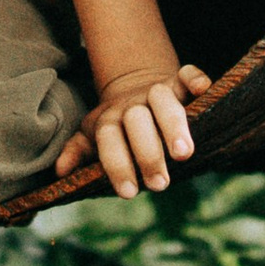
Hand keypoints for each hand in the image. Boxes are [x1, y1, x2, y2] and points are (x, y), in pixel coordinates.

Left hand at [55, 60, 212, 198]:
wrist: (133, 84)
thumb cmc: (117, 125)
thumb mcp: (93, 136)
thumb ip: (79, 152)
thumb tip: (61, 171)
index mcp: (109, 120)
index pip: (109, 139)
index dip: (117, 164)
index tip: (128, 192)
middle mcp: (132, 105)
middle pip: (137, 122)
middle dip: (147, 153)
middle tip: (159, 184)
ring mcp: (156, 91)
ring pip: (163, 101)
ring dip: (173, 125)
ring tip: (183, 154)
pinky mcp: (177, 81)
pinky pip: (186, 73)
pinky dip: (194, 79)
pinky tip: (203, 89)